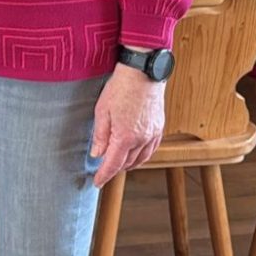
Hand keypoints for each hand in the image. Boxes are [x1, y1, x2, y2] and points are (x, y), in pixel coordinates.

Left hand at [90, 64, 165, 187]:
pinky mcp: (159, 127)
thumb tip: (97, 154)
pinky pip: (151, 149)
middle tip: (103, 169)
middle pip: (127, 163)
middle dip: (114, 168)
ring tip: (118, 163)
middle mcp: (141, 139)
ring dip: (129, 164)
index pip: (113, 164)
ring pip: (141, 158)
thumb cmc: (120, 87)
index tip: (97, 182)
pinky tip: (136, 154)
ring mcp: (153, 134)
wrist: (142, 72)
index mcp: (125, 137)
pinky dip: (142, 156)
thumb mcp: (102, 110)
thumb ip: (100, 135)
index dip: (104, 176)